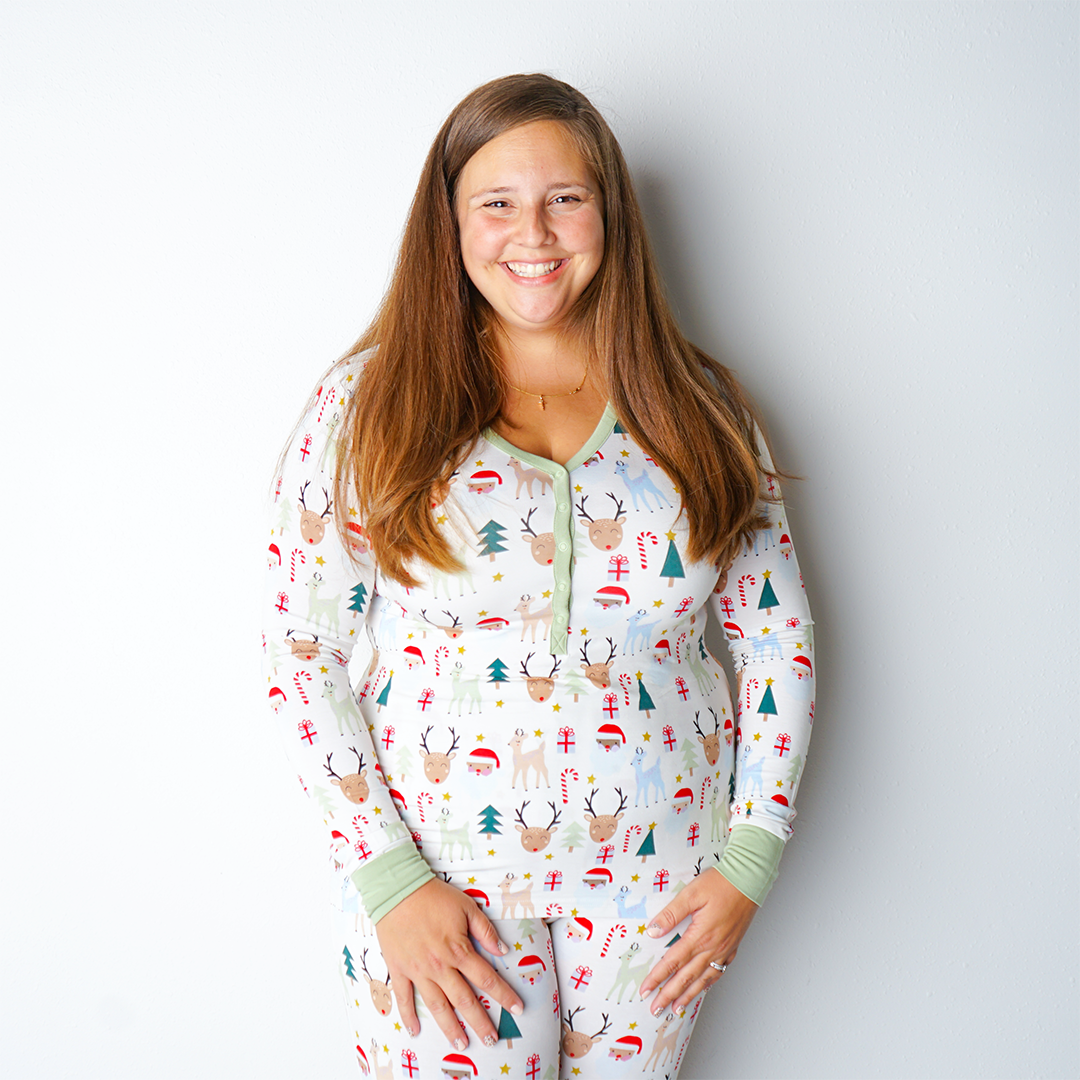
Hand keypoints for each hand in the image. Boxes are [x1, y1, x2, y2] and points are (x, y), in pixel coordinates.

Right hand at [375, 878, 524, 1049]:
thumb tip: (503, 949)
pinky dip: (409, 1016)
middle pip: (464, 1000)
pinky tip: (415, 1031)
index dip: (504, 995)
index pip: (486, 978)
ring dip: (450, 1027)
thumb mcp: (467, 907)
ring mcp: (418, 970)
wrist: (398, 890)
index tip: (517, 1009)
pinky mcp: (399, 969)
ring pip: (437, 1006)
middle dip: (480, 1022)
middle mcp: (440, 966)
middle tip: (491, 1040)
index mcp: (459, 950)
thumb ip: (485, 930)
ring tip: (461, 1044)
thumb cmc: (434, 896)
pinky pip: (404, 998)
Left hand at [638, 869, 757, 1015]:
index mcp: (700, 935)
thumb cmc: (721, 883)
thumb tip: (653, 930)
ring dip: (688, 995)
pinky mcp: (733, 947)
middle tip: (656, 1009)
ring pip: (703, 979)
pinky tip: (702, 988)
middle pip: (686, 977)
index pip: (673, 962)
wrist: (749, 880)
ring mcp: (724, 949)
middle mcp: (713, 947)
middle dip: (669, 995)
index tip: (646, 990)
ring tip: (676, 1009)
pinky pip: (718, 971)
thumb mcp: (691, 894)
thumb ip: (671, 914)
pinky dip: (708, 984)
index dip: (657, 978)